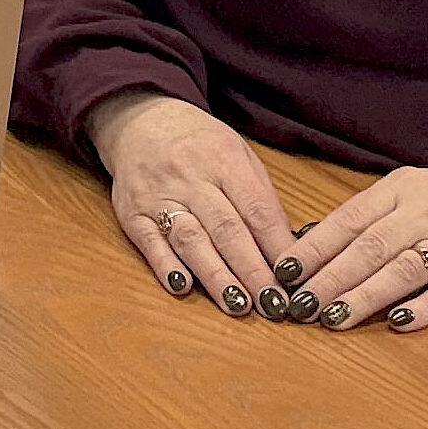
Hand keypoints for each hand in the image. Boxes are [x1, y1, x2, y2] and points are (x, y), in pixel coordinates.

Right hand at [87, 91, 297, 316]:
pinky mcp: (132, 212)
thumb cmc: (198, 144)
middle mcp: (189, 175)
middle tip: (273, 305)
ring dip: (216, 276)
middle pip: (226, 229)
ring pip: (190, 239)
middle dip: (253, 271)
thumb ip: (259, 198)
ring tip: (238, 306)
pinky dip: (166, 266)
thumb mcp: (237, 154)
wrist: (139, 121)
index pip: (256, 208)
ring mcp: (158, 195)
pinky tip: (182, 288)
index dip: (277, 247)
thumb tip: (284, 250)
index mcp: (223, 158)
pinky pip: (149, 242)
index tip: (295, 280)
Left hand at [268, 163, 427, 331]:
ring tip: (332, 319)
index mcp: (405, 188)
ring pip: (402, 270)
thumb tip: (315, 242)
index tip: (283, 272)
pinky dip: (422, 308)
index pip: (349, 219)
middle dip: (328, 279)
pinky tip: (396, 324)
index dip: (314, 247)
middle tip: (297, 306)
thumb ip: (375, 214)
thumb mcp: (420, 190)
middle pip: (369, 247)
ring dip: (364, 297)